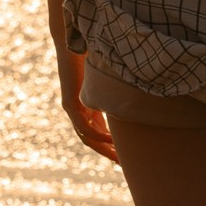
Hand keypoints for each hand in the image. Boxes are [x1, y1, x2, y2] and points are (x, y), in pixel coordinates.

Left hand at [56, 46, 117, 162]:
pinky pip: (84, 126)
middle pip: (91, 140)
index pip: (97, 133)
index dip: (109, 145)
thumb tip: (136, 94)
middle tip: (121, 165)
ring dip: (102, 148)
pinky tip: (110, 139)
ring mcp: (71, 108)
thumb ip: (114, 91)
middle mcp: (77, 111)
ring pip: (86, 137)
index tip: (123, 156)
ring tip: (117, 157)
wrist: (74, 41)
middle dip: (107, 152)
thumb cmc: (92, 55)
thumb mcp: (107, 79)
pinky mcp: (69, 103)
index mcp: (86, 107)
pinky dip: (97, 134)